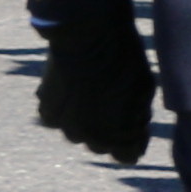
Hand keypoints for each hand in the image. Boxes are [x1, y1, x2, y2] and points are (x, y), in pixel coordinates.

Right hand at [34, 17, 155, 163]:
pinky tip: (73, 88)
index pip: (127, 156)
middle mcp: (86, 138)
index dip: (134, 138)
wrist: (89, 35)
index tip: (135, 120)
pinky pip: (58, 119)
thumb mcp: (144, 91)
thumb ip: (138, 118)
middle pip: (101, 145)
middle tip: (114, 100)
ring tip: (92, 91)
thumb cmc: (124, 60)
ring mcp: (63, 125)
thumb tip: (134, 133)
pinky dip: (65, 109)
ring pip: (78, 132)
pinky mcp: (46, 110)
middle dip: (110, 129)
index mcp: (114, 137)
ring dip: (85, 119)